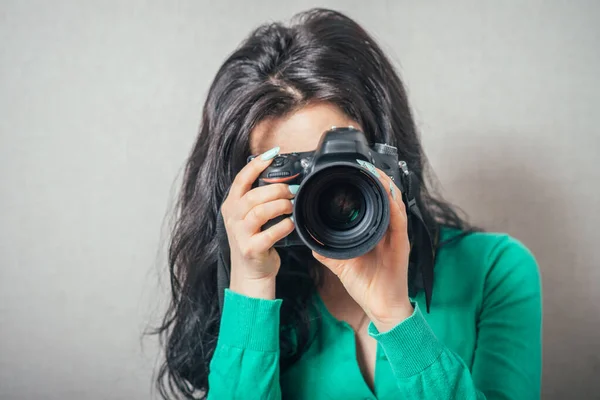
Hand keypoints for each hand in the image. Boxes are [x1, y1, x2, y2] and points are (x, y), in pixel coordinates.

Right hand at [220, 146, 295, 298]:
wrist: (250, 273)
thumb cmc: (254, 240)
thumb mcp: (249, 216)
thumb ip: (258, 198)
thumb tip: (281, 178)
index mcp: (231, 205)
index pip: (241, 179)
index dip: (257, 165)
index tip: (273, 154)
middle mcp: (232, 218)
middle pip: (254, 195)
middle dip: (277, 189)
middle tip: (292, 191)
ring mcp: (240, 234)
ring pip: (260, 211)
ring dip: (281, 206)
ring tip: (291, 206)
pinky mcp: (251, 249)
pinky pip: (270, 233)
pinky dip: (284, 226)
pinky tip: (290, 224)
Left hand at [313, 165, 413, 331]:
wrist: (381, 306)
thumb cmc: (365, 285)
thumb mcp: (341, 262)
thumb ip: (327, 249)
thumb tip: (310, 239)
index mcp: (375, 231)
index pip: (372, 201)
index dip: (366, 184)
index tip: (354, 170)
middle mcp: (387, 229)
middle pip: (386, 196)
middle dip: (377, 177)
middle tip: (364, 163)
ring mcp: (396, 236)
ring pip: (395, 203)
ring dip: (386, 186)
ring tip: (375, 171)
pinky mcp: (402, 244)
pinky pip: (400, 221)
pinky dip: (394, 206)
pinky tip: (388, 195)